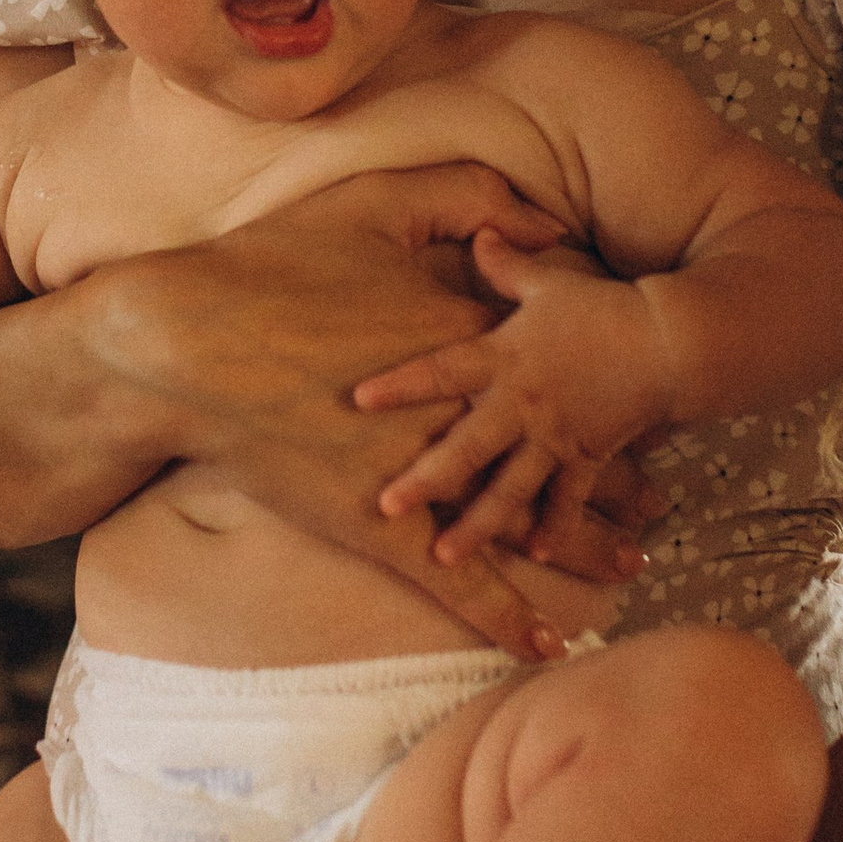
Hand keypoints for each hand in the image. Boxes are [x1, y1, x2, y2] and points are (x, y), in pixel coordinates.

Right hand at [95, 164, 642, 661]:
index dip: (601, 382)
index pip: (557, 362)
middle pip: (560, 448)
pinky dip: (507, 617)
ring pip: (528, 518)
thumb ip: (464, 194)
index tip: (635, 395)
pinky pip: (464, 583)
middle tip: (656, 497)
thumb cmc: (266, 267)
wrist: (185, 344)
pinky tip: (548, 647)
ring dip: (583, 546)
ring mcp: (429, 473)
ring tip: (629, 564)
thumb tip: (538, 218)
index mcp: (464, 332)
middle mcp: (464, 409)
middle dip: (613, 475)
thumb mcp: (370, 203)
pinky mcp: (387, 526)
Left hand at [351, 228, 677, 559]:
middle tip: (387, 506)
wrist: (670, 342)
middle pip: (467, 447)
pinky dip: (555, 528)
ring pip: (510, 488)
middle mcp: (522, 403)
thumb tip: (480, 235)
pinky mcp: (586, 457)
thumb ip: (506, 265)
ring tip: (444, 555)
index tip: (359, 400)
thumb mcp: (549, 282)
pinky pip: (566, 500)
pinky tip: (538, 556)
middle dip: (426, 479)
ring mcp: (554, 436)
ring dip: (478, 525)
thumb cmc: (603, 307)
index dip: (401, 384)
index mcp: (505, 356)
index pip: (442, 371)